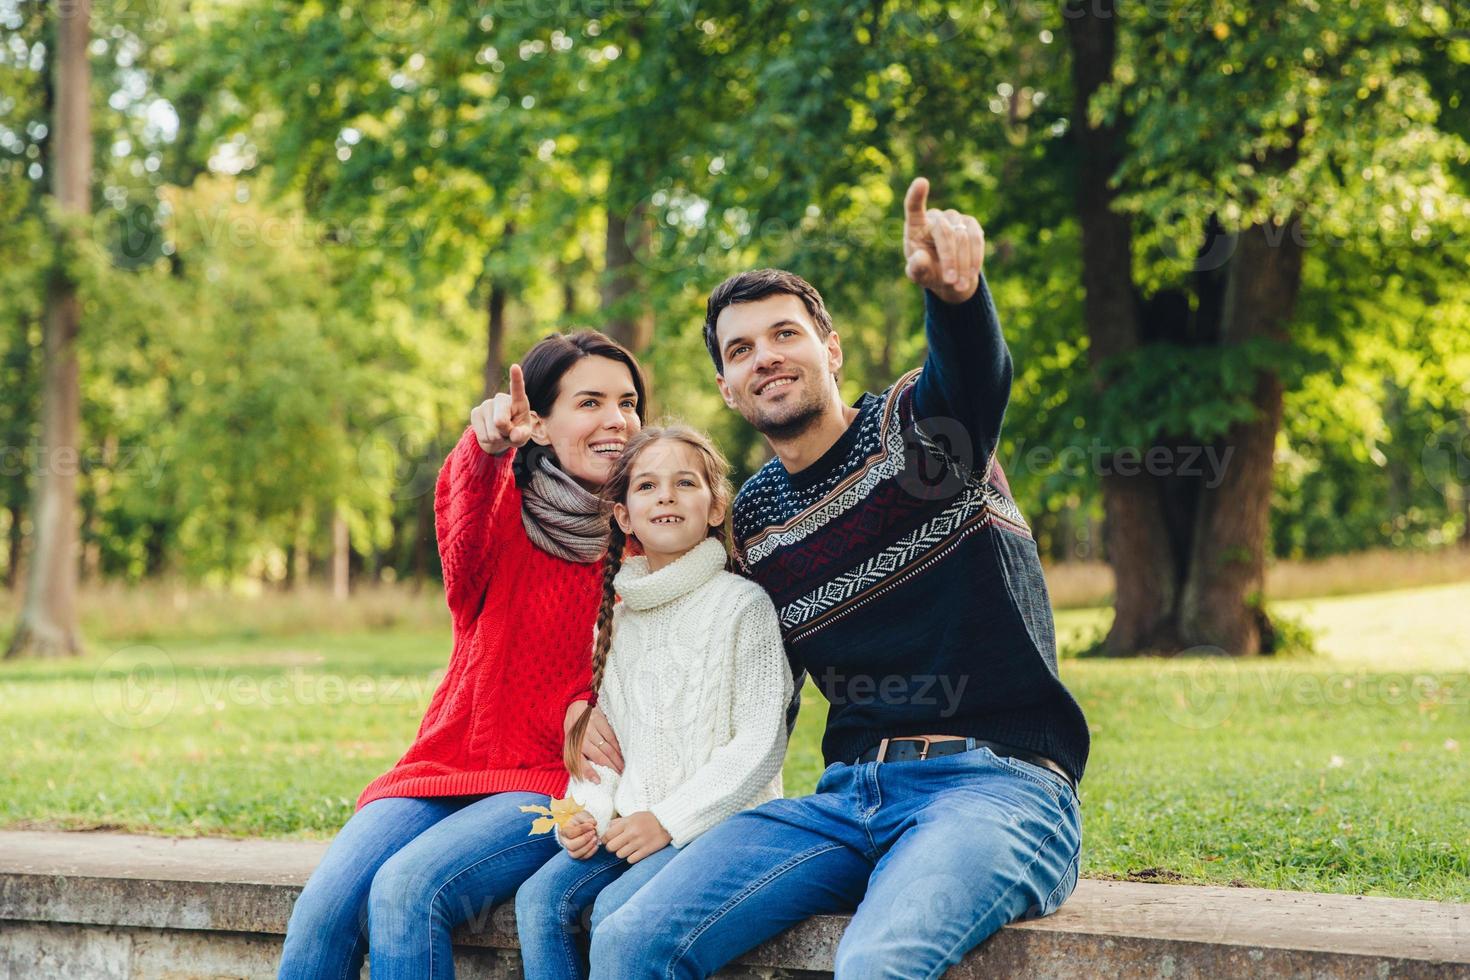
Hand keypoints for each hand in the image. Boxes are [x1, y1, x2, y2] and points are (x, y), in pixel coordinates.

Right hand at [469, 363, 532, 454]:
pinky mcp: (475, 412)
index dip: (516, 378)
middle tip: (508, 432)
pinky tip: (489, 433)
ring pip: (491, 431)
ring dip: (497, 438)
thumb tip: (514, 435)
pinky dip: (488, 440)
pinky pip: (482, 435)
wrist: (499, 436)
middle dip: (505, 432)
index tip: (514, 367)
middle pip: (500, 421)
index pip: (518, 389)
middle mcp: (501, 399)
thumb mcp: (523, 435)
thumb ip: (522, 435)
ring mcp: (486, 404)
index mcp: (518, 401)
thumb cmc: (516, 432)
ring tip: (500, 432)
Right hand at [559, 811, 599, 859]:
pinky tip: (596, 845)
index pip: (570, 833)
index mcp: (564, 831)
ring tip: (595, 839)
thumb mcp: (583, 815)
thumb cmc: (582, 820)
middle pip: (571, 846)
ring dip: (587, 847)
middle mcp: (565, 842)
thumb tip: (593, 823)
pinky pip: (582, 858)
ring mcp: (571, 850)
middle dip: (584, 839)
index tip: (592, 826)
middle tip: (593, 832)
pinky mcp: (578, 855)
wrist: (585, 826)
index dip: (581, 830)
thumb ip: (587, 818)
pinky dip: (590, 852)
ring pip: (575, 854)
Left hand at [564, 700, 623, 780]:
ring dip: (616, 759)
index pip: (580, 762)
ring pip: (607, 748)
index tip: (598, 781)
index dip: (589, 772)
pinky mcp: (600, 721)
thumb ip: (577, 760)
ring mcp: (591, 729)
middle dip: (610, 767)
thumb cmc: (573, 730)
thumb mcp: (569, 745)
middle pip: (598, 756)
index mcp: (572, 745)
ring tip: (623, 768)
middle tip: (619, 776)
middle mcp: (581, 738)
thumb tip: (589, 777)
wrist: (574, 706)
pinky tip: (622, 754)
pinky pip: (611, 737)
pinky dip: (618, 747)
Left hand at [602, 811, 670, 863]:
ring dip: (622, 853)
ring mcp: (639, 842)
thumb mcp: (632, 816)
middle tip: (616, 846)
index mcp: (627, 823)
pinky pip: (631, 860)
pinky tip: (635, 852)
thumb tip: (606, 829)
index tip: (607, 840)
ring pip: (620, 854)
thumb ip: (619, 822)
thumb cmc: (648, 819)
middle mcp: (632, 833)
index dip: (604, 840)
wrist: (667, 823)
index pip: (608, 835)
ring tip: (627, 848)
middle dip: (611, 847)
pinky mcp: (646, 850)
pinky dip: (631, 857)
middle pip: (611, 847)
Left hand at [902, 176, 984, 304]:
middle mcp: (935, 217)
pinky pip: (977, 239)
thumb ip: (916, 268)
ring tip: (959, 286)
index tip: (921, 182)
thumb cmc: (927, 270)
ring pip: (963, 238)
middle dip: (950, 259)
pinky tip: (970, 275)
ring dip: (963, 264)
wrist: (947, 274)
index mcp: (916, 225)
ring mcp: (954, 218)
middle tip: (951, 282)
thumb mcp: (918, 274)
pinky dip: (975, 259)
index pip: (914, 207)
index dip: (917, 195)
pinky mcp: (971, 224)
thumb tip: (920, 258)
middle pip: (945, 233)